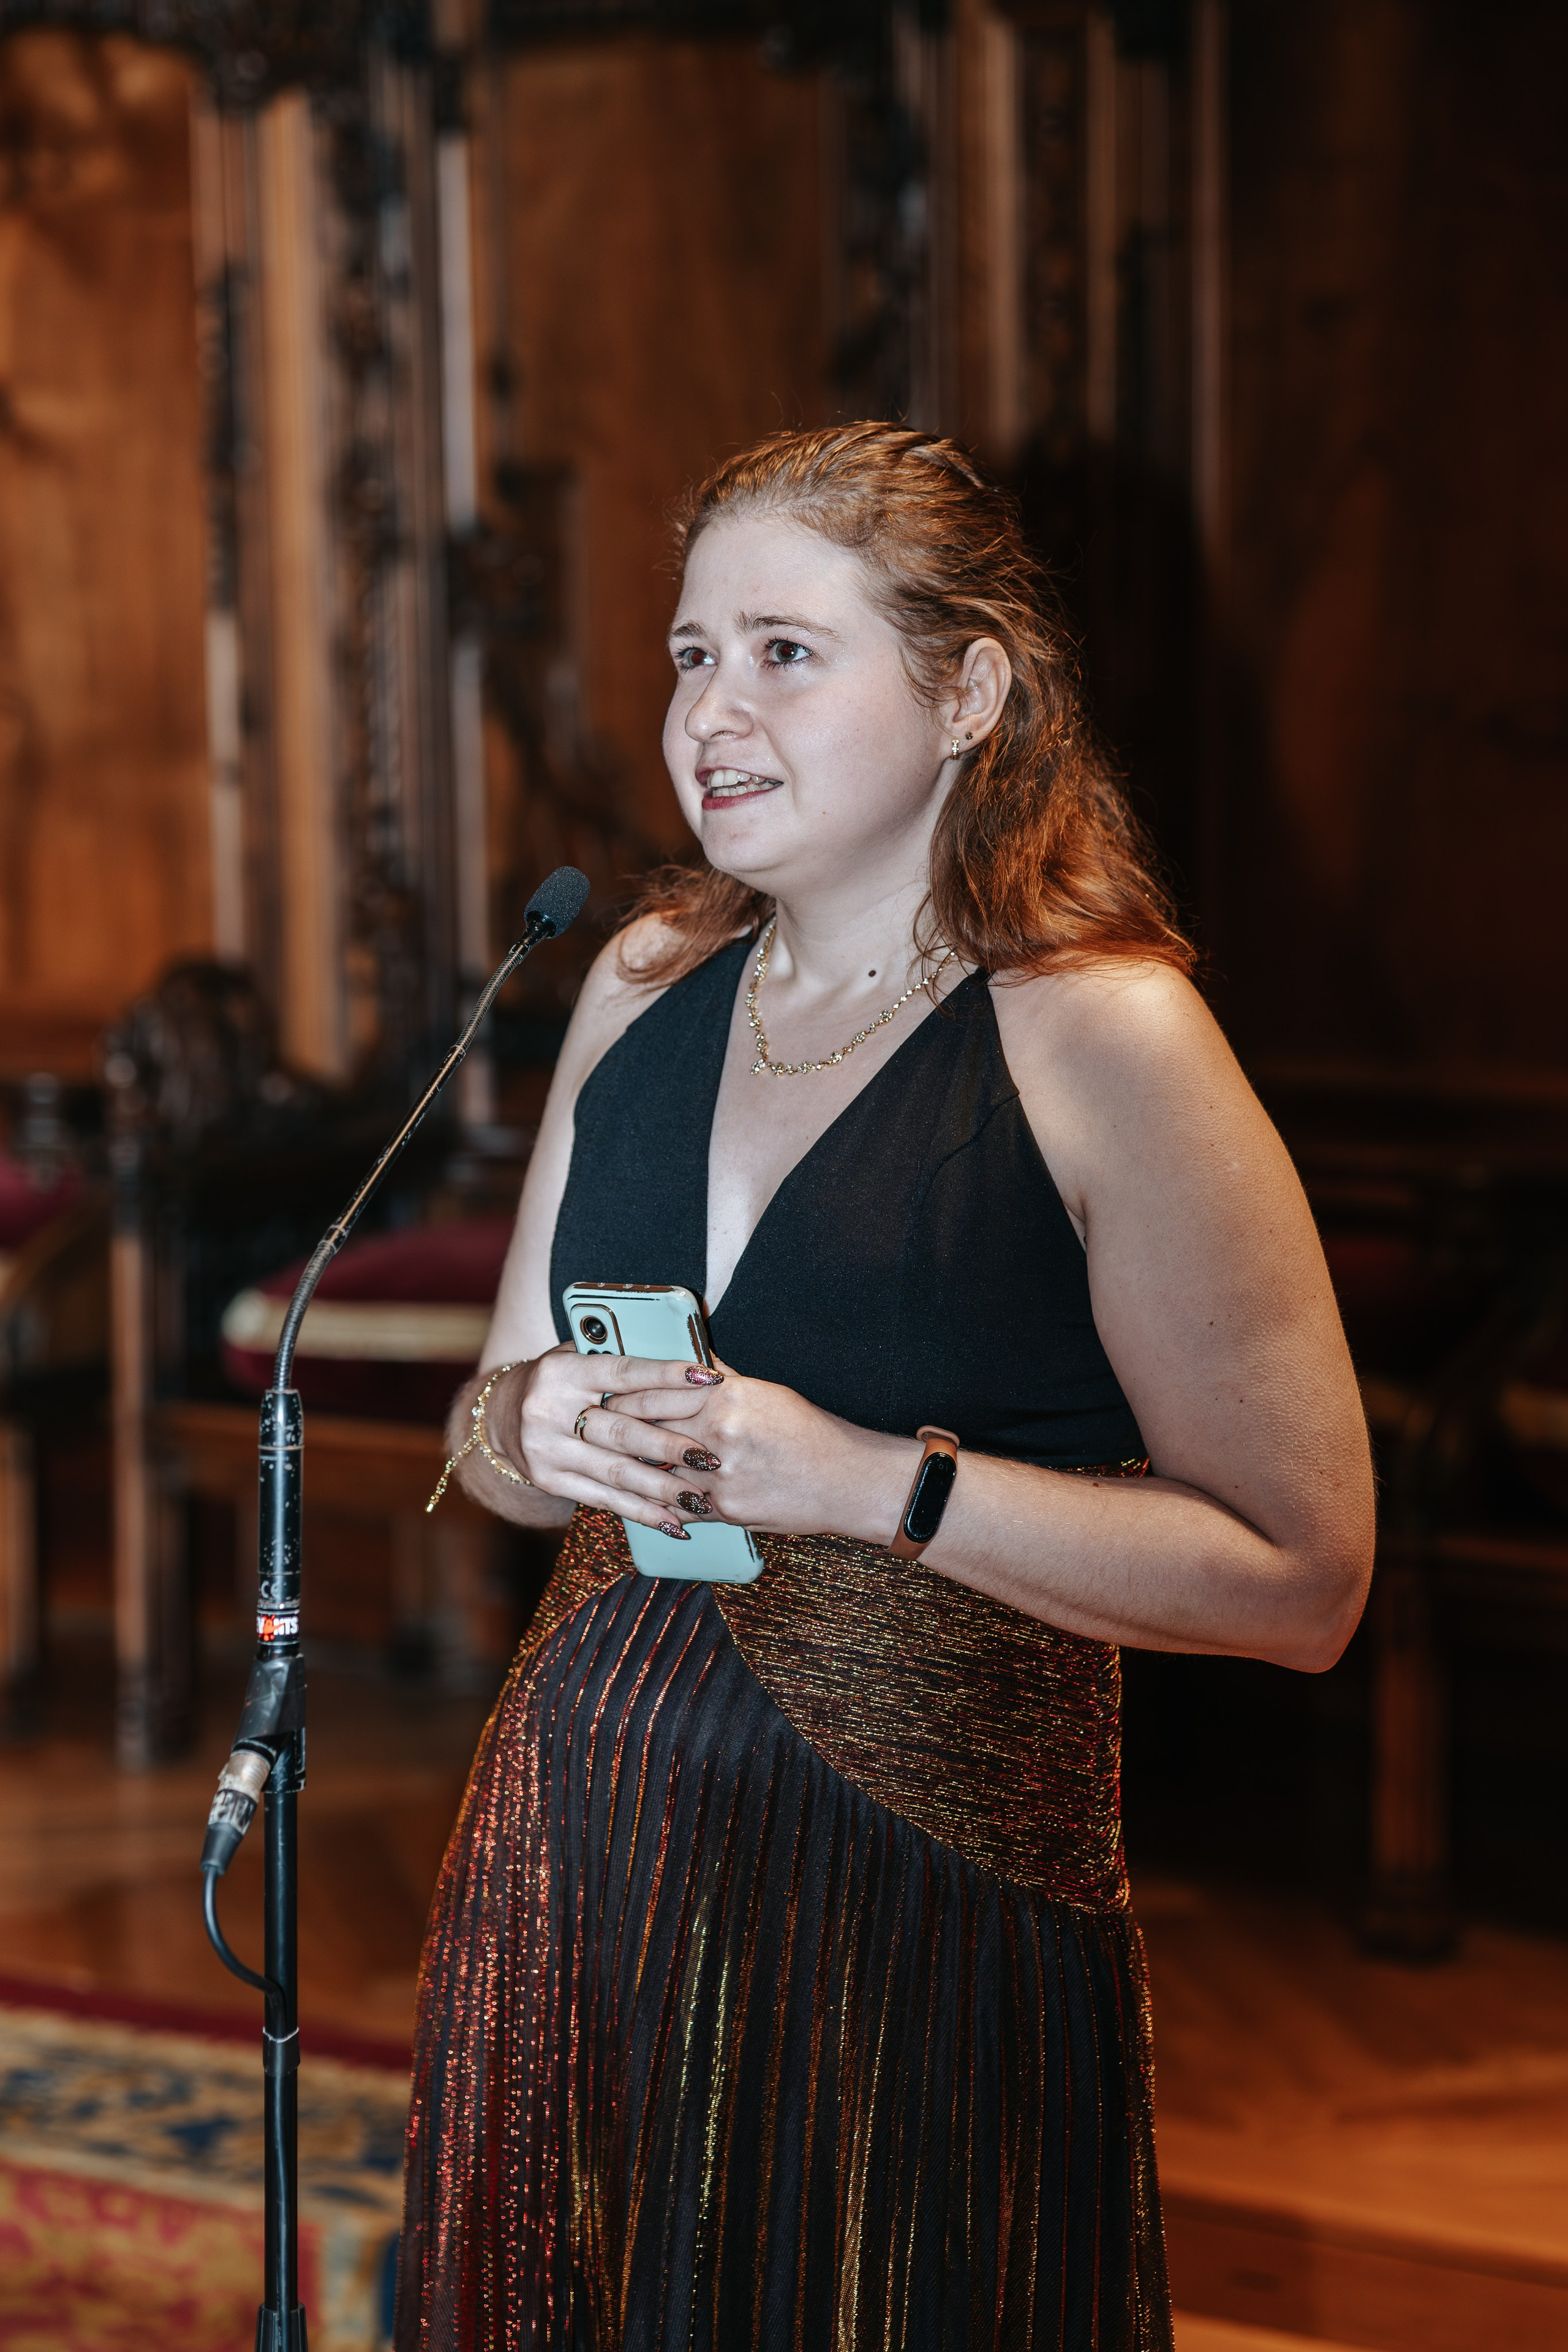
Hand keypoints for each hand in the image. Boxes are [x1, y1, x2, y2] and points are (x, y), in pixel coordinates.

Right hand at [494, 1344, 728, 1539]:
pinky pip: (602, 1499)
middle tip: (711, 1457)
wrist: (501, 1414)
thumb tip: (685, 1356)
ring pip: (615, 1472)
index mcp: (562, 1371)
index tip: (708, 1380)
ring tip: (701, 1498)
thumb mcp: (579, 1356)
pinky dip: (640, 1512)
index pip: (623, 1373)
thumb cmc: (560, 1379)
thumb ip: (620, 1356)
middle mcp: (548, 1410)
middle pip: (621, 1432)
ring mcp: (546, 1450)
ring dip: (662, 1488)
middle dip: (670, 1447)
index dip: (667, 1376)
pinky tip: (672, 1522)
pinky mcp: (549, 1480)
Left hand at [597, 1355, 919, 1542]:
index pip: (656, 1391)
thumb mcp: (764, 1394)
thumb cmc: (808, 1432)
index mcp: (726, 1397)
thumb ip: (721, 1380)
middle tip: (592, 1426)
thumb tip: (688, 1361)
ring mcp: (721, 1475)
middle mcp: (719, 1434)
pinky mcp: (726, 1510)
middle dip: (619, 1429)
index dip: (625, 1394)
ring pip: (659, 1470)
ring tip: (611, 1461)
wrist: (845, 1479)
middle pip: (650, 1429)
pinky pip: (681, 1504)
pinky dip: (662, 1500)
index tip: (603, 1392)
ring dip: (633, 1467)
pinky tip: (645, 1495)